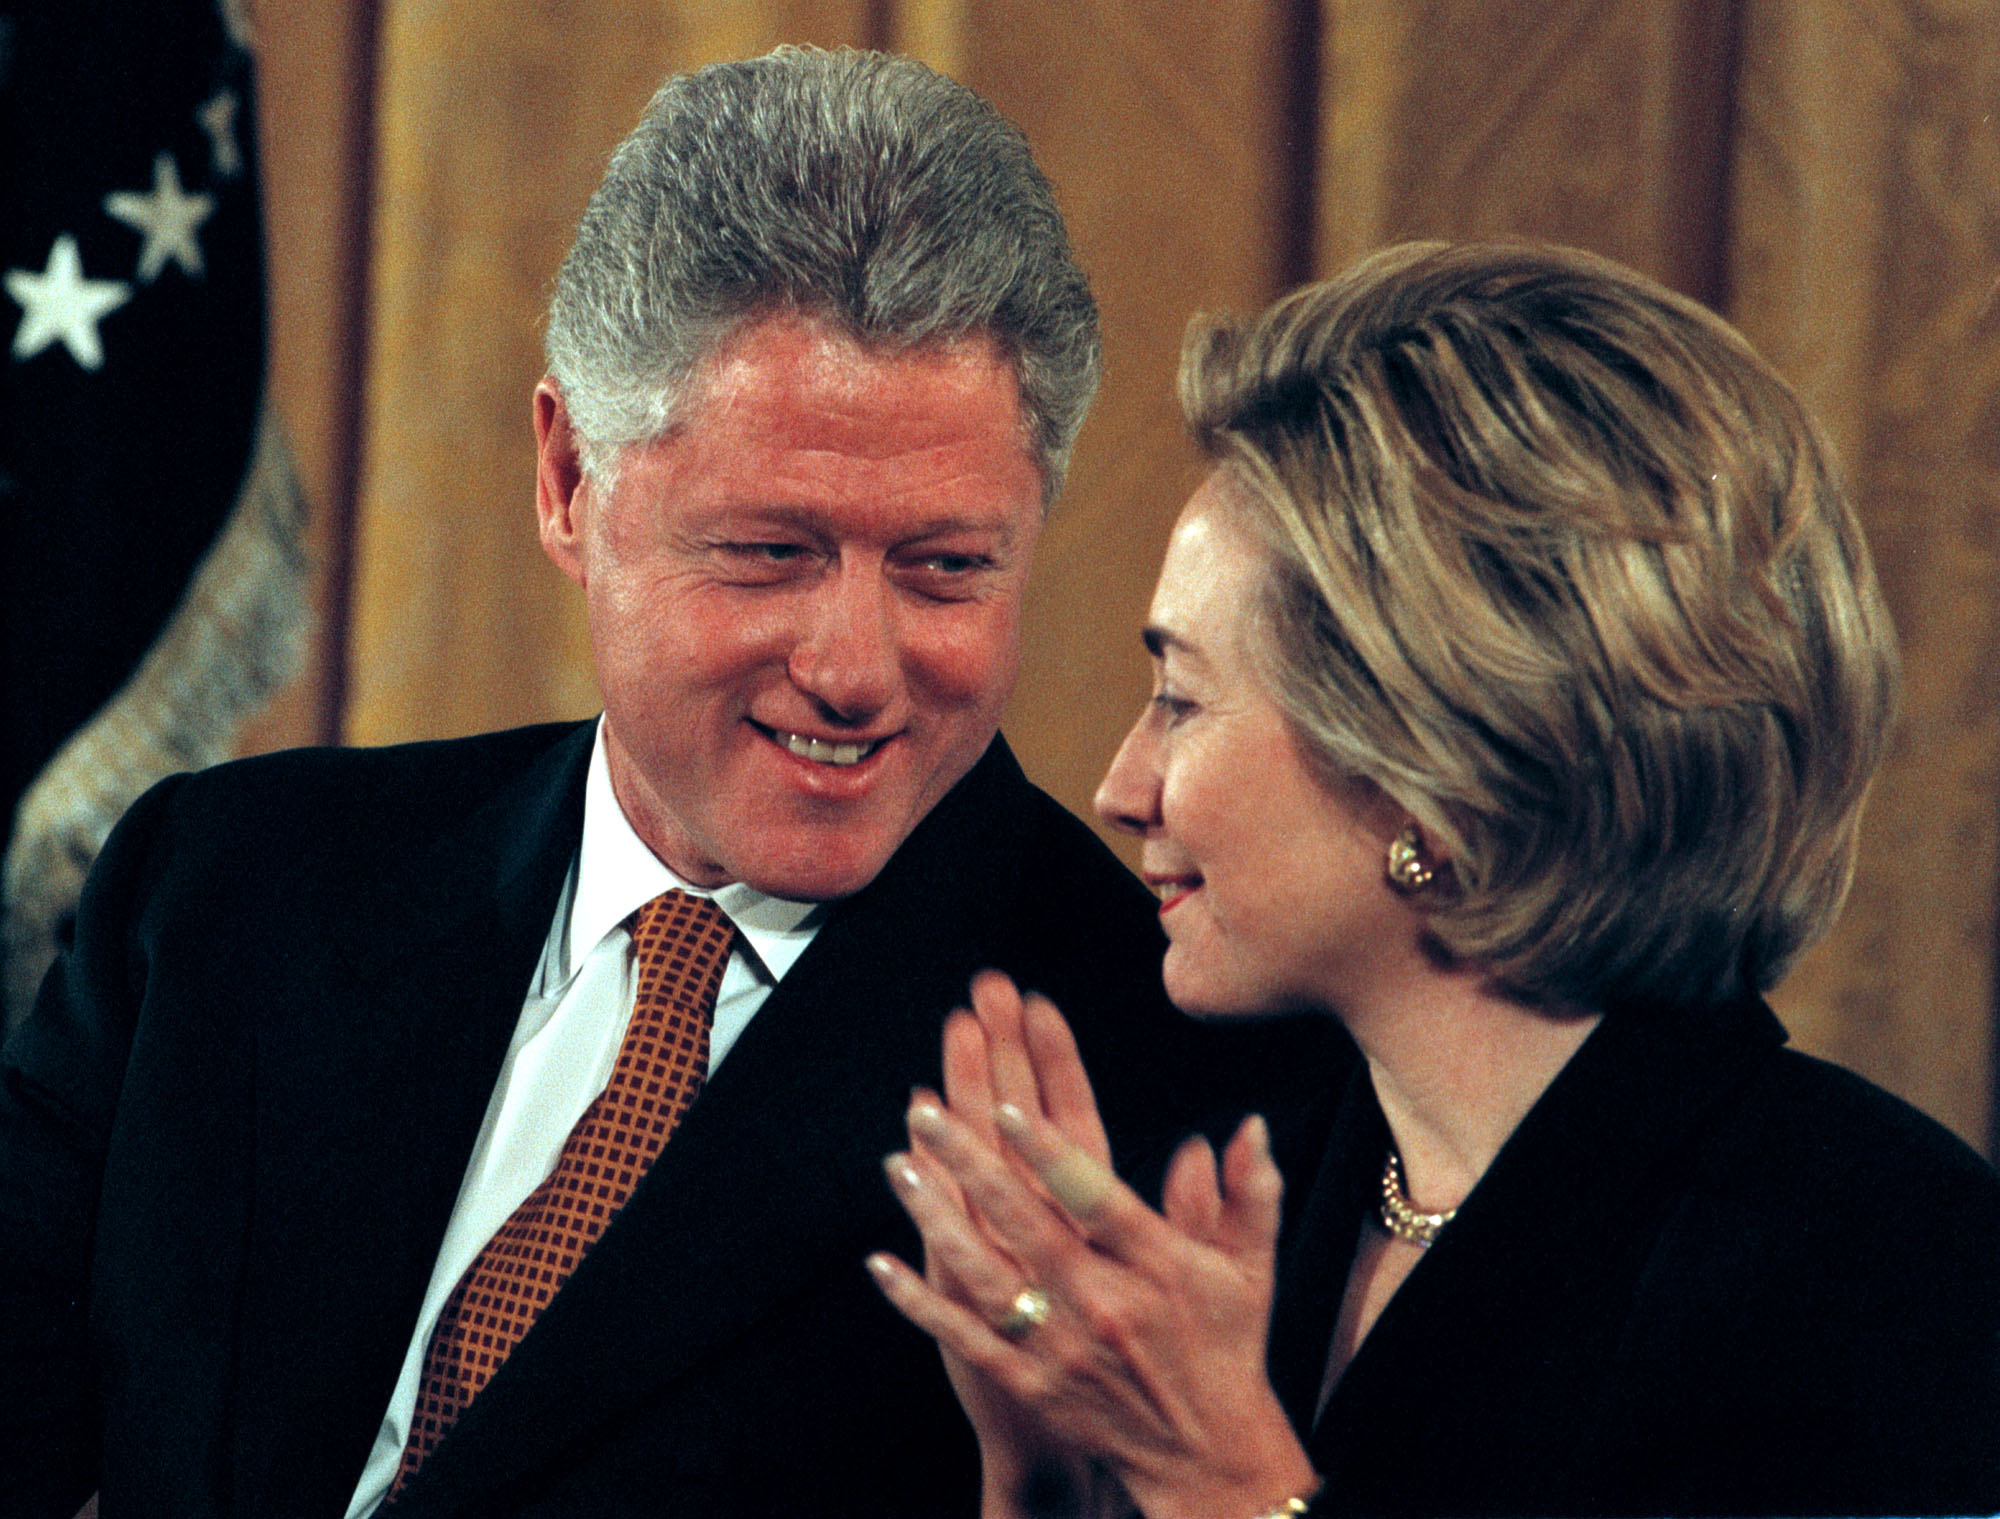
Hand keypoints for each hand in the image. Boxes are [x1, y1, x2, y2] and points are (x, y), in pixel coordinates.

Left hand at [869, 973, 1316, 1518]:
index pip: (1095, 1198)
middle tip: (927, 1112)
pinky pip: (964, 1336)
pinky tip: (879, 1263)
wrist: (1203, 1455)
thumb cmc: (1225, 1347)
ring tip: (898, 1166)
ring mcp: (1059, 1347)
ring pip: (984, 1273)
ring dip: (934, 1218)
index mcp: (1155, 1266)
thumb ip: (1250, 1192)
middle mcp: (1102, 1304)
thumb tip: (1251, 1125)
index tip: (1009, 1107)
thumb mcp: (1250, 1268)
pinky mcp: (1029, 1382)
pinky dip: (918, 1302)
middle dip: (971, 1164)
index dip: (1050, 1152)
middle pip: (1025, 1224)